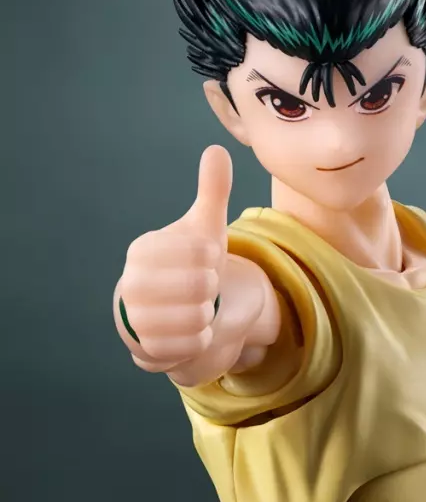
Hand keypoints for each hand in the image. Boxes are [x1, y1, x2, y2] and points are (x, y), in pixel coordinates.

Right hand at [116, 145, 232, 366]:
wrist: (173, 312)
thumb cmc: (190, 266)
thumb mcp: (204, 229)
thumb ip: (212, 191)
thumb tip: (218, 150)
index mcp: (144, 250)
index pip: (200, 251)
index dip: (213, 257)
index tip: (205, 258)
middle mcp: (132, 284)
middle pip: (200, 286)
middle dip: (212, 288)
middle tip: (203, 288)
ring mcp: (135, 320)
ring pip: (197, 318)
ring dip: (208, 314)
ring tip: (198, 308)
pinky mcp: (145, 351)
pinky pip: (191, 346)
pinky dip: (201, 339)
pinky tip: (194, 330)